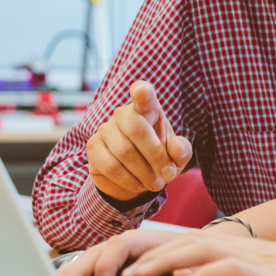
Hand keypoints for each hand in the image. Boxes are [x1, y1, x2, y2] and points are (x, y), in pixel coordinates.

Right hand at [58, 229, 185, 275]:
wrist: (185, 244)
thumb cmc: (184, 254)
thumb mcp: (188, 261)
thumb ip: (183, 270)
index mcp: (141, 240)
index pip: (119, 248)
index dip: (108, 267)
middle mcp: (122, 243)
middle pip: (96, 253)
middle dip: (78, 272)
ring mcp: (112, 252)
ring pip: (86, 260)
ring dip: (69, 275)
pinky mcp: (106, 262)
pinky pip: (85, 267)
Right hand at [86, 81, 191, 200]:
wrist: (134, 177)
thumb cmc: (159, 157)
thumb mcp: (176, 156)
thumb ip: (182, 150)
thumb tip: (176, 149)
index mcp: (147, 109)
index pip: (143, 95)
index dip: (142, 92)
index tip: (142, 91)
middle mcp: (123, 114)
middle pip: (137, 129)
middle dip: (156, 156)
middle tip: (168, 174)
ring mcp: (105, 129)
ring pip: (124, 152)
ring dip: (144, 174)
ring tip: (156, 184)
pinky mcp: (93, 147)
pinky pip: (111, 167)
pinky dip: (129, 180)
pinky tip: (138, 185)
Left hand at [120, 235, 275, 275]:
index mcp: (235, 250)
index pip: (181, 246)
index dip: (146, 255)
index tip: (116, 271)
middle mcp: (239, 248)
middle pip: (181, 244)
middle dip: (142, 257)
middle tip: (112, 273)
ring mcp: (254, 258)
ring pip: (198, 251)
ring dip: (163, 263)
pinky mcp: (269, 274)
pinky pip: (231, 270)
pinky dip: (205, 275)